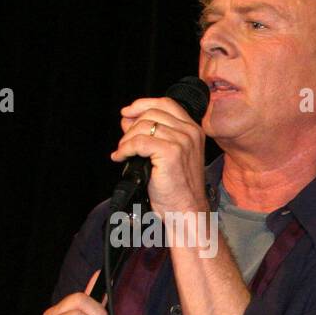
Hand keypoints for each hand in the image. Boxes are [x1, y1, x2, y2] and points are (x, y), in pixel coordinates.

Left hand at [112, 95, 207, 217]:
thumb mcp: (168, 155)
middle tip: (125, 143)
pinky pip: (139, 142)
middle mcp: (190, 133)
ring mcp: (182, 141)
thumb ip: (151, 134)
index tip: (127, 113)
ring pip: (143, 126)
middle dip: (131, 126)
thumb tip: (127, 120)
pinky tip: (122, 157)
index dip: (143, 104)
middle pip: (152, 113)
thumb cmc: (178, 188)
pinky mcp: (171, 152)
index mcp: (193, 130)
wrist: (186, 210)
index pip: (166, 104)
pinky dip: (125, 149)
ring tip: (124, 153)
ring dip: (127, 139)